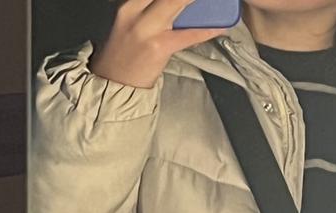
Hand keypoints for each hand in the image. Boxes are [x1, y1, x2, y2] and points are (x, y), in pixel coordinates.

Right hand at [90, 0, 229, 87]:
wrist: (115, 82)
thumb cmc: (126, 53)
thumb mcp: (132, 22)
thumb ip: (149, 9)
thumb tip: (180, 7)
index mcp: (130, 3)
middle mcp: (135, 10)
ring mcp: (147, 28)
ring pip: (176, 2)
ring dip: (193, 1)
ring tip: (215, 2)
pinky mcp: (159, 46)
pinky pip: (188, 35)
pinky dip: (206, 30)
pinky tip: (220, 26)